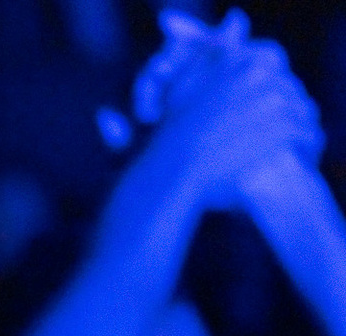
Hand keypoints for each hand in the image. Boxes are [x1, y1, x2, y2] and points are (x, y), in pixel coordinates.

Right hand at [133, 13, 323, 212]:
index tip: (261, 103)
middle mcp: (263, 78)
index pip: (275, 65)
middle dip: (284, 106)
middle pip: (291, 88)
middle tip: (270, 127)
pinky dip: (305, 144)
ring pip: (304, 110)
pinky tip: (294, 153)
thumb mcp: (186, 81)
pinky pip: (309, 135)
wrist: (175, 167)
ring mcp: (276, 103)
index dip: (269, 86)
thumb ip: (214, 50)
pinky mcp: (284, 130)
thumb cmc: (174, 129)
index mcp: (243, 62)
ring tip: (284, 142)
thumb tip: (236, 20)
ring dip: (298, 124)